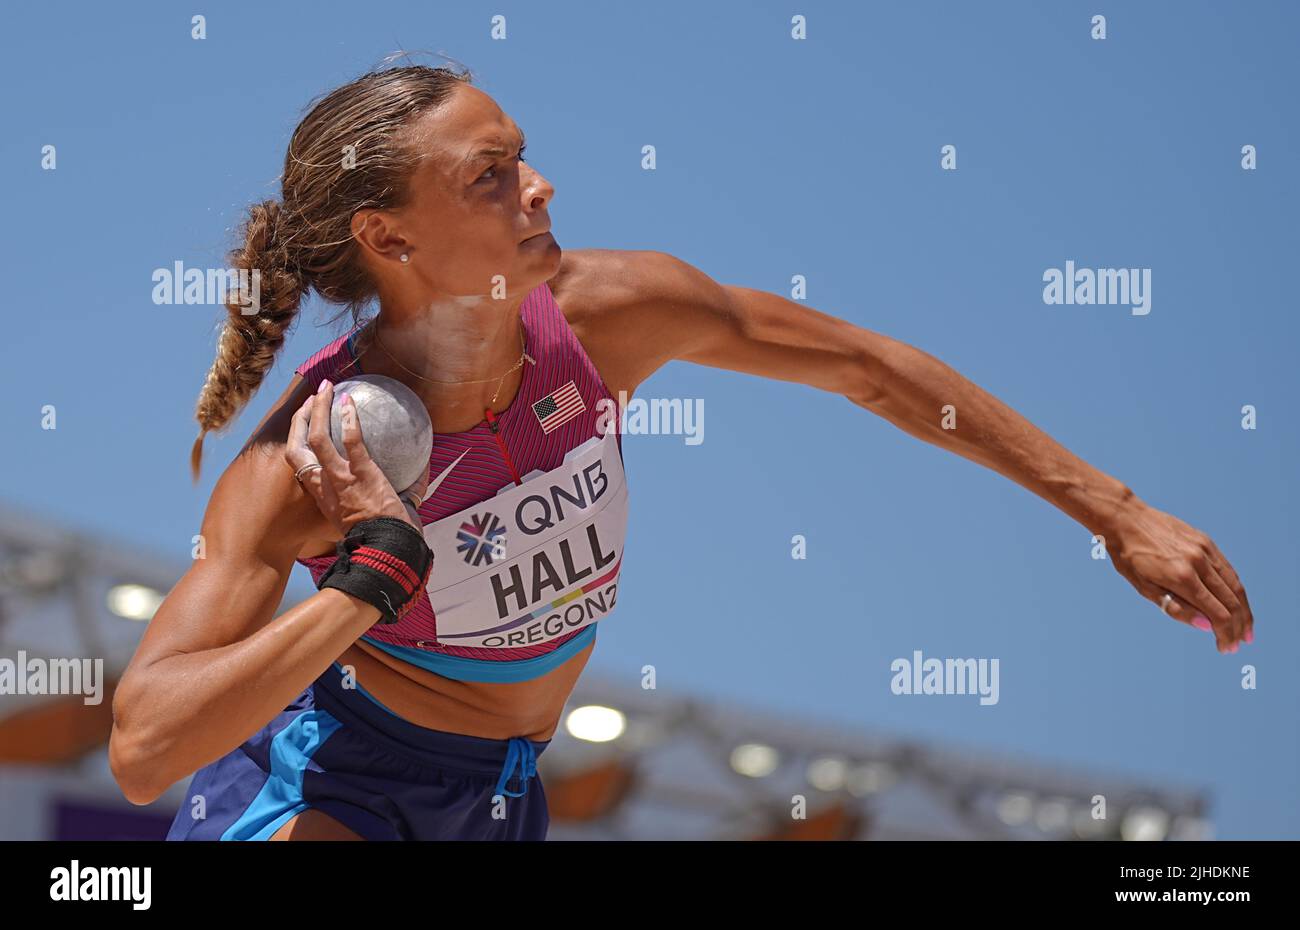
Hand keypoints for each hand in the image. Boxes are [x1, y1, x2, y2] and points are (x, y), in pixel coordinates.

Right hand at [285, 379, 419, 534]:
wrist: (388, 551)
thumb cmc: (383, 537)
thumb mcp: (371, 516)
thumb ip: (382, 497)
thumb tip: (417, 476)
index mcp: (323, 497)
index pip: (299, 465)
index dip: (296, 440)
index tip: (303, 424)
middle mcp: (325, 486)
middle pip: (298, 447)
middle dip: (300, 420)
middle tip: (310, 399)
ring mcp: (341, 479)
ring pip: (317, 437)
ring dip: (318, 409)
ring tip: (326, 388)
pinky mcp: (361, 473)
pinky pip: (351, 440)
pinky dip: (349, 418)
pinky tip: (351, 402)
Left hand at [1103, 500, 1253, 653]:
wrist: (1125, 519)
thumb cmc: (1129, 556)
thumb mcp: (1144, 587)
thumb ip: (1176, 608)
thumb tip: (1207, 626)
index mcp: (1182, 577)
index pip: (1217, 614)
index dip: (1225, 634)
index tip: (1225, 648)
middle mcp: (1198, 563)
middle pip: (1231, 602)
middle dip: (1238, 626)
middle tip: (1239, 644)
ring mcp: (1204, 550)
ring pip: (1234, 585)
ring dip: (1244, 609)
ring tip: (1246, 628)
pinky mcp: (1206, 541)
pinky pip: (1227, 569)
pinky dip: (1236, 588)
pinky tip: (1237, 601)